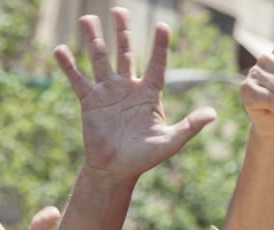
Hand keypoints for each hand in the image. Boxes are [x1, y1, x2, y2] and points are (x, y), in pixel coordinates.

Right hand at [53, 8, 216, 175]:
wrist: (116, 170)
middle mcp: (128, 87)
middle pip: (126, 53)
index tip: (163, 26)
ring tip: (88, 18)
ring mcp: (108, 92)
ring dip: (94, 40)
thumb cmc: (145, 157)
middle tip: (119, 10)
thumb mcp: (170, 142)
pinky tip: (60, 49)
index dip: (161, 46)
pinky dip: (68, 65)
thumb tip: (213, 114)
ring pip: (100, 59)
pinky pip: (78, 79)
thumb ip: (190, 126)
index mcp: (149, 94)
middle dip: (123, 32)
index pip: (157, 64)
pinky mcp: (90, 101)